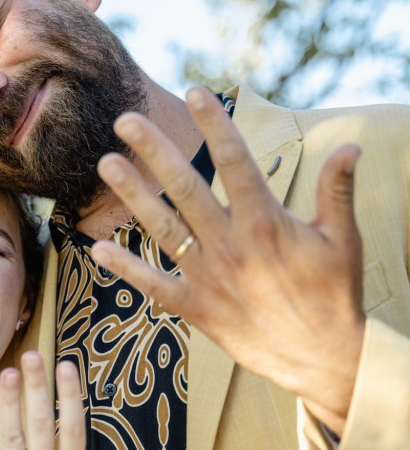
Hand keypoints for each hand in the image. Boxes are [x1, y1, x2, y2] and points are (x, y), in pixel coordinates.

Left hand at [92, 87, 365, 435]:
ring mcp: (208, 277)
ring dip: (132, 195)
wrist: (323, 359)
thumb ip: (337, 191)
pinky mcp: (195, 308)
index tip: (195, 91)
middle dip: (153, 151)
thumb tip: (350, 146)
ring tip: (106, 164)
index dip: (215, 123)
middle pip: (185, 188)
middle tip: (125, 120)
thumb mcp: (344, 240)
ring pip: (161, 228)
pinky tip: (98, 249)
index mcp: (266, 222)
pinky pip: (153, 285)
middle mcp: (230, 245)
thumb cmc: (335, 295)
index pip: (235, 160)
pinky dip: (126, 268)